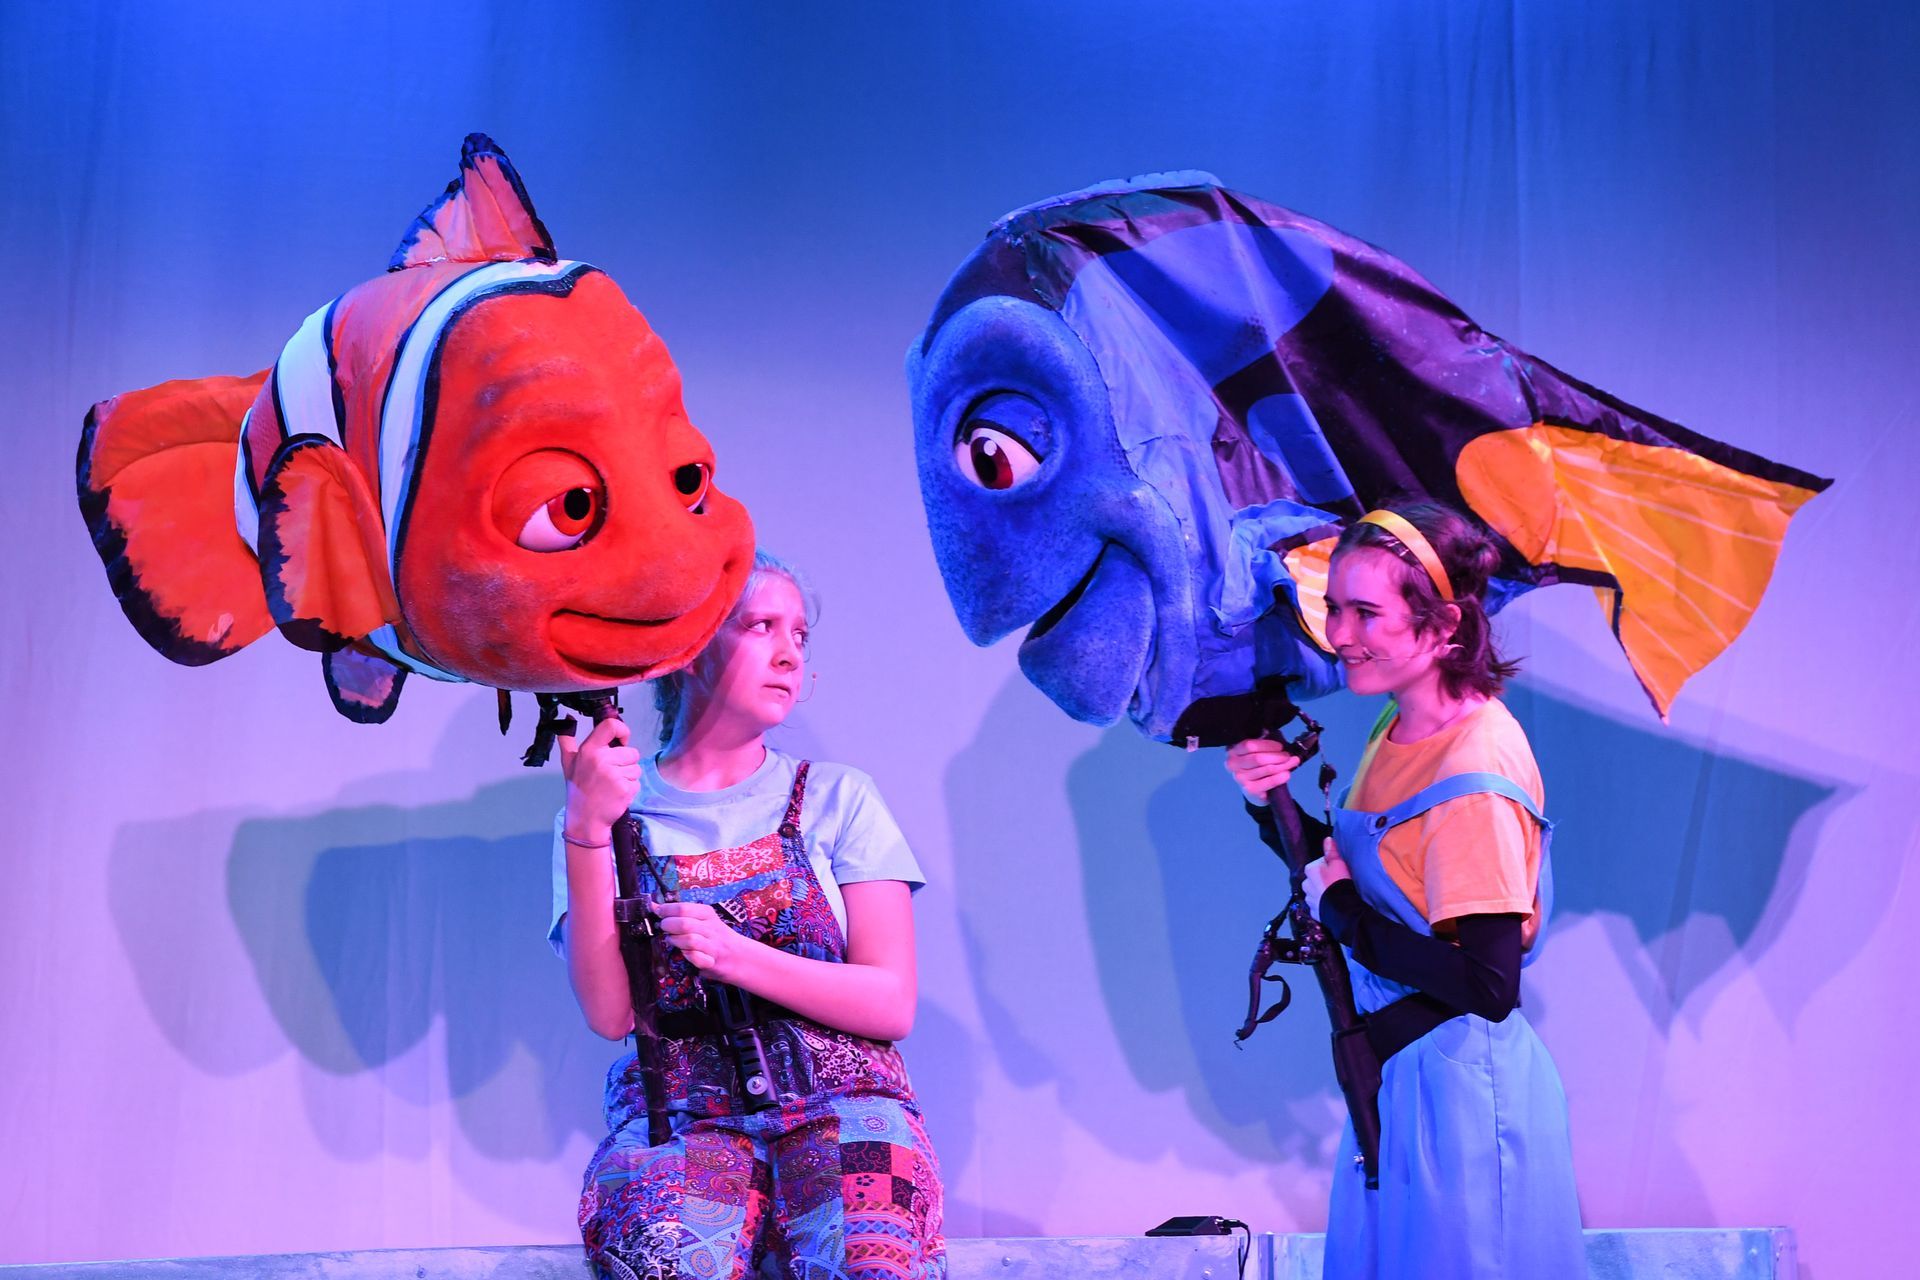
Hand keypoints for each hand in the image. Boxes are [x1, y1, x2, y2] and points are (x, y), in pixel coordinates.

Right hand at [556, 715, 640, 843]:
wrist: (585, 820)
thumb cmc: (578, 789)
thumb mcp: (568, 763)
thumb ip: (567, 740)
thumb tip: (567, 718)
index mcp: (589, 750)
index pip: (611, 726)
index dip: (622, 730)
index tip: (622, 740)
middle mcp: (601, 760)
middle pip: (631, 752)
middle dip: (626, 763)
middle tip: (610, 775)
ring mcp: (614, 775)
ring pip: (636, 768)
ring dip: (628, 777)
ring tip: (611, 786)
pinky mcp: (625, 789)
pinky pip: (637, 782)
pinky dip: (630, 789)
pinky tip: (616, 795)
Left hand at [654, 901, 749, 983]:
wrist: (741, 957)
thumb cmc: (717, 937)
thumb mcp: (704, 920)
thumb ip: (682, 914)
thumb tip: (655, 906)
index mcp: (708, 914)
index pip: (684, 907)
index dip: (666, 910)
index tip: (657, 912)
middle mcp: (711, 928)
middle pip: (684, 924)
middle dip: (668, 925)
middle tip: (664, 928)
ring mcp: (713, 946)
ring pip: (690, 940)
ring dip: (676, 941)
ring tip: (672, 940)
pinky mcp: (712, 962)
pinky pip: (696, 958)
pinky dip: (687, 956)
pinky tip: (685, 954)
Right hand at [1224, 737, 1302, 804]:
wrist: (1253, 789)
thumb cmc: (1255, 765)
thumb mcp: (1256, 751)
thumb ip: (1262, 742)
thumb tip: (1275, 736)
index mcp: (1233, 751)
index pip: (1249, 746)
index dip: (1267, 745)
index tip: (1280, 747)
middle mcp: (1233, 765)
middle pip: (1258, 758)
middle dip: (1277, 756)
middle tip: (1288, 756)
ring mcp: (1240, 778)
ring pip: (1266, 769)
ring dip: (1283, 765)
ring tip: (1293, 762)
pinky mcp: (1249, 790)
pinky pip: (1269, 782)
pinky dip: (1279, 778)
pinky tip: (1287, 774)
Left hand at [1303, 836, 1351, 915]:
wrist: (1342, 909)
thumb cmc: (1340, 884)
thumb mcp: (1339, 864)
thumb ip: (1332, 851)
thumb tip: (1327, 840)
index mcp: (1310, 870)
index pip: (1320, 863)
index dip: (1331, 866)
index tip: (1339, 870)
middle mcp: (1306, 884)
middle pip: (1316, 878)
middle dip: (1324, 880)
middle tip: (1338, 882)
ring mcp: (1309, 899)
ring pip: (1316, 892)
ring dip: (1323, 893)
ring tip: (1336, 895)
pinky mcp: (1314, 912)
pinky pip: (1318, 905)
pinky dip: (1323, 904)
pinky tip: (1333, 904)